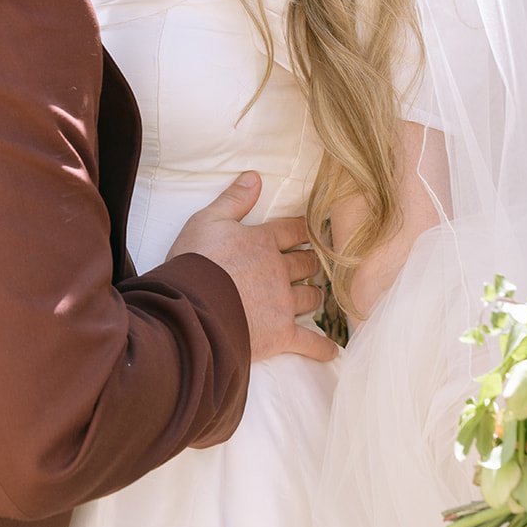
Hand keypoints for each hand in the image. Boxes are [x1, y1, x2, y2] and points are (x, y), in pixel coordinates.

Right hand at [168, 172, 337, 363]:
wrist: (193, 305)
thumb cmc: (196, 259)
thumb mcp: (208, 219)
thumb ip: (234, 198)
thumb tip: (255, 176)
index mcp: (264, 241)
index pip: (292, 230)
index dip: (302, 228)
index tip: (308, 229)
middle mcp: (280, 270)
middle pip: (306, 263)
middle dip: (310, 261)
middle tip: (311, 262)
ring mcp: (283, 304)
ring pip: (310, 297)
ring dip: (313, 295)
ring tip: (313, 296)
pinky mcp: (281, 334)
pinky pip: (310, 342)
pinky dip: (322, 347)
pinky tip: (332, 350)